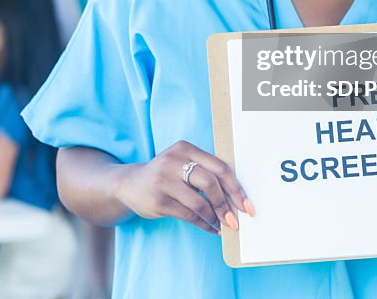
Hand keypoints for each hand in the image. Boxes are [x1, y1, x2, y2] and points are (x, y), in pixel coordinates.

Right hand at [113, 140, 253, 234]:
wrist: (129, 184)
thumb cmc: (166, 175)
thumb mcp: (182, 164)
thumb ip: (206, 173)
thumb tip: (236, 199)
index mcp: (185, 148)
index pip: (219, 166)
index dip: (236, 187)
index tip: (247, 205)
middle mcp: (173, 161)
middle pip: (210, 182)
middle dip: (226, 204)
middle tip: (236, 220)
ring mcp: (163, 180)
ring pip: (199, 202)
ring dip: (215, 217)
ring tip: (222, 225)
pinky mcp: (158, 200)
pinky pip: (188, 215)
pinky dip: (204, 224)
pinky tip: (211, 228)